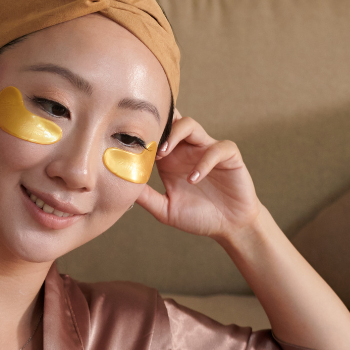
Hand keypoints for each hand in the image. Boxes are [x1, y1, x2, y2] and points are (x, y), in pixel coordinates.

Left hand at [134, 111, 261, 240]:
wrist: (229, 227)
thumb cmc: (198, 217)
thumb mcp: (165, 209)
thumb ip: (146, 197)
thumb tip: (121, 184)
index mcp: (170, 160)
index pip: (155, 136)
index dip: (142, 136)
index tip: (128, 147)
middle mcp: (187, 150)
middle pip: (170, 121)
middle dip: (156, 128)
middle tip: (145, 146)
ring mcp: (207, 151)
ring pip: (191, 125)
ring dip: (175, 135)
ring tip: (163, 155)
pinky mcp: (229, 157)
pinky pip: (217, 148)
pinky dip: (204, 161)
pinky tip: (193, 179)